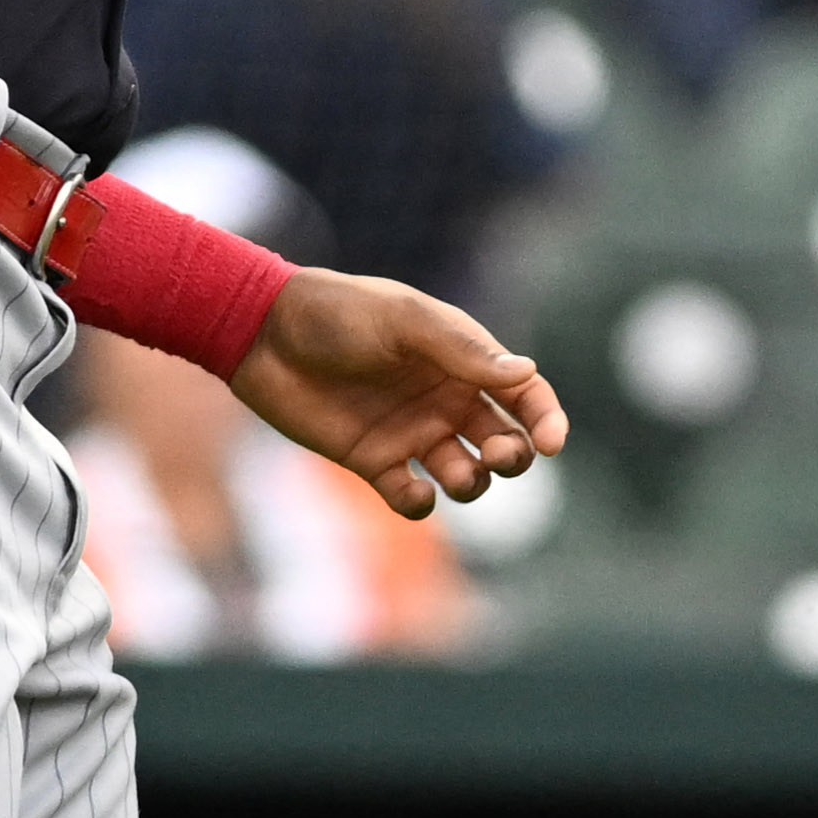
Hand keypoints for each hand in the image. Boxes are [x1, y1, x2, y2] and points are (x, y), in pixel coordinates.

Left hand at [225, 267, 567, 518]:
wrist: (264, 334)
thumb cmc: (339, 313)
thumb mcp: (405, 321)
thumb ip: (462, 350)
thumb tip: (526, 373)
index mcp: (463, 359)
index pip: (523, 393)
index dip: (546, 418)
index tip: (553, 442)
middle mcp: (446, 399)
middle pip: (504, 440)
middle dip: (513, 456)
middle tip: (497, 454)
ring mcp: (412, 432)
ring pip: (466, 475)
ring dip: (472, 482)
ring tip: (454, 473)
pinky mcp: (375, 461)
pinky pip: (412, 496)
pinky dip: (421, 503)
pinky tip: (413, 491)